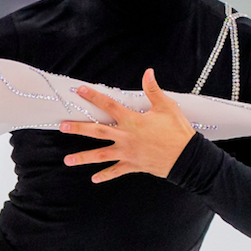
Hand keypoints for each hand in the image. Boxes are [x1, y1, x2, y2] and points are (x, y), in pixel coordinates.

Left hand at [60, 68, 194, 182]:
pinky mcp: (133, 165)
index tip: (79, 90)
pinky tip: (94, 179)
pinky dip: (105, 175)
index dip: (94, 96)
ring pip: (101, 155)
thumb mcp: (167, 107)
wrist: (188, 157)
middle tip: (62, 127)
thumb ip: (153, 90)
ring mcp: (128, 153)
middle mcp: (126, 137)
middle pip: (98, 131)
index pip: (109, 105)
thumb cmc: (178, 131)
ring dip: (83, 157)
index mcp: (132, 120)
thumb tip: (148, 72)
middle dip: (79, 129)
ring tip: (67, 160)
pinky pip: (116, 171)